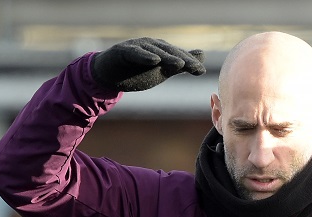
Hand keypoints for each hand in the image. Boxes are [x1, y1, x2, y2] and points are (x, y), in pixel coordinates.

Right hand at [91, 37, 205, 91]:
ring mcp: (138, 46)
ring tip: (179, 64)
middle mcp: (152, 45)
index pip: (179, 56)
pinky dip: (145, 56)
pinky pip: (136, 53)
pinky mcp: (124, 51)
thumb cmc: (138, 71)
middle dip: (183, 59)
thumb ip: (181, 65)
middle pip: (170, 52)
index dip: (191, 63)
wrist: (110, 75)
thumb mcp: (162, 71)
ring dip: (167, 57)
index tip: (202, 71)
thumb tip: (202, 56)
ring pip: (155, 52)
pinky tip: (154, 61)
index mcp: (162, 50)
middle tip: (195, 67)